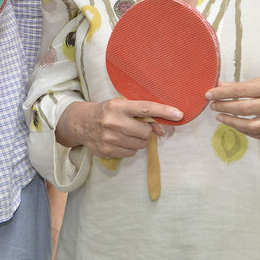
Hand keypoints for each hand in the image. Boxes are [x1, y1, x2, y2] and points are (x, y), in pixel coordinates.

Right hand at [56, 98, 181, 158]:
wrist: (81, 123)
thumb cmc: (106, 112)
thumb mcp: (122, 107)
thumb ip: (142, 115)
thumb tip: (163, 130)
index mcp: (118, 106)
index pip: (145, 108)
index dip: (163, 111)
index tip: (178, 114)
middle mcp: (113, 122)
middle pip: (145, 132)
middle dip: (146, 131)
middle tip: (137, 128)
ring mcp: (109, 138)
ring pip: (139, 145)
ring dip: (138, 141)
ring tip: (127, 134)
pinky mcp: (107, 151)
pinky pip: (130, 153)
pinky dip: (130, 148)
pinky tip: (120, 141)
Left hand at [206, 70, 259, 140]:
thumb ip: (244, 84)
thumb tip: (220, 86)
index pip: (244, 90)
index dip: (224, 93)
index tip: (209, 94)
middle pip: (247, 109)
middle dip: (226, 107)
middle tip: (213, 106)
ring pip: (253, 126)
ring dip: (233, 123)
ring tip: (221, 117)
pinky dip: (246, 131)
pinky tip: (236, 125)